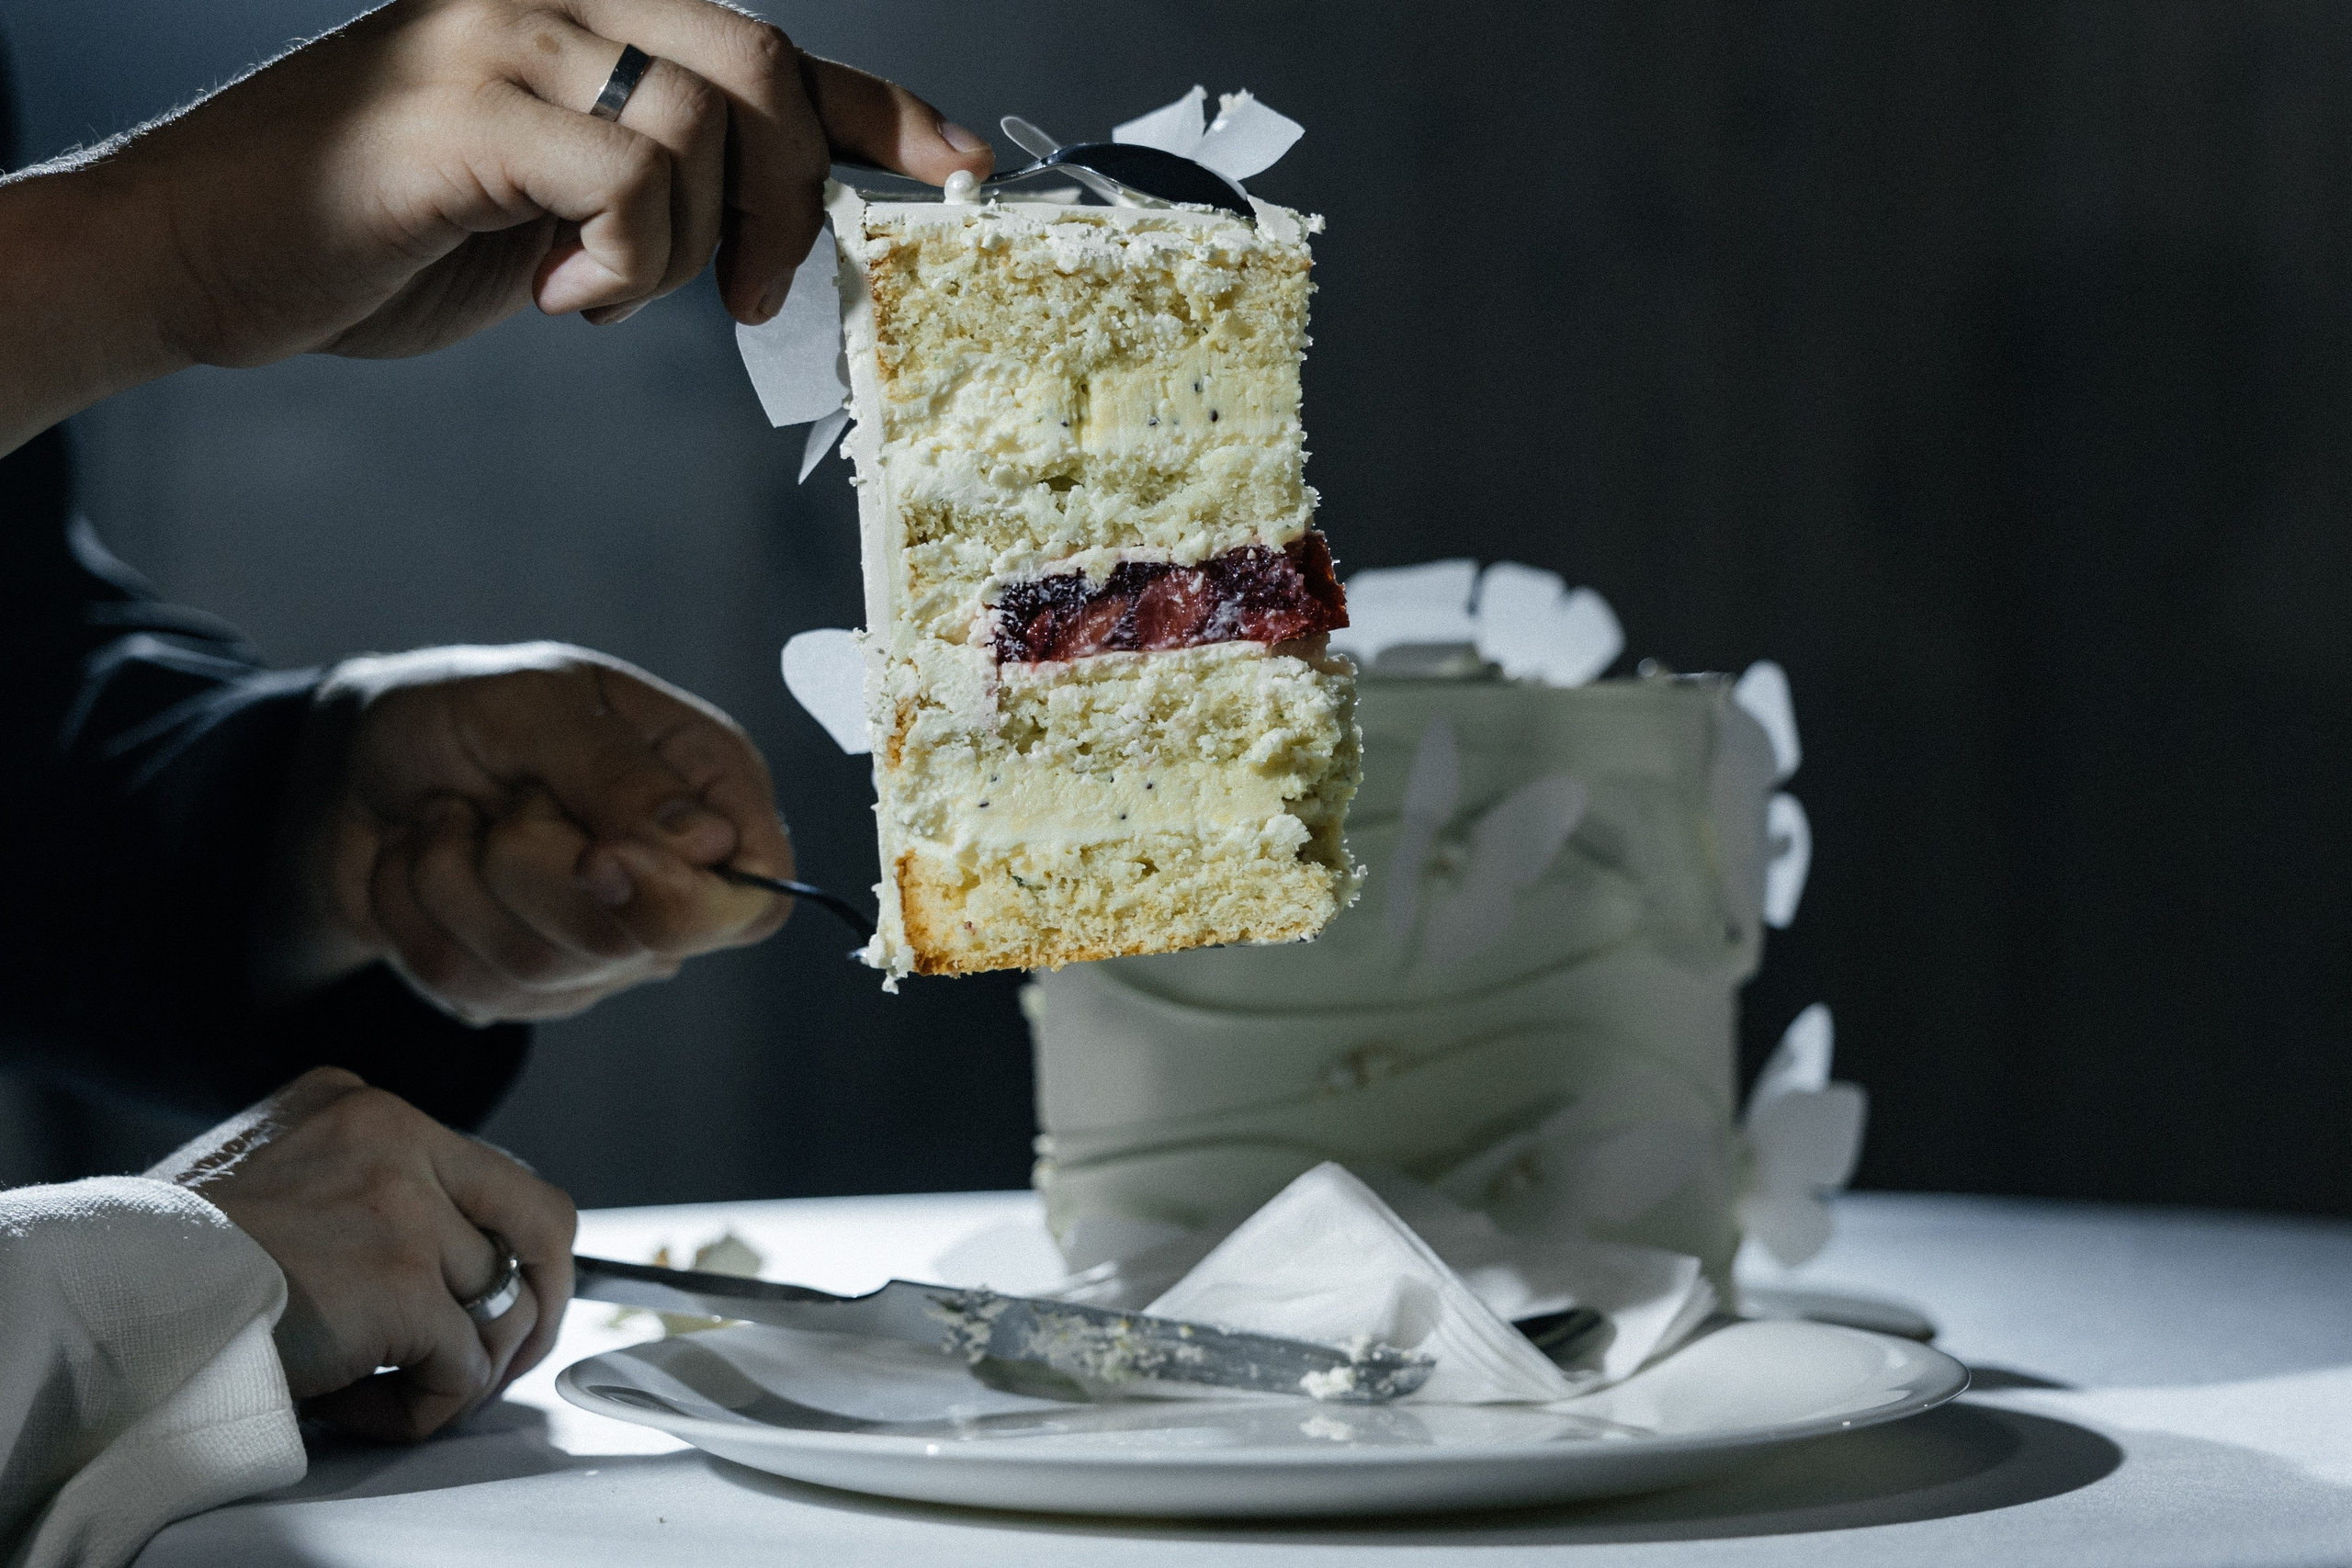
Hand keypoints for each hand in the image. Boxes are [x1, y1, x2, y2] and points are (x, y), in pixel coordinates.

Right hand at [0, 0, 991, 447]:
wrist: (211, 250)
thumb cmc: (387, 228)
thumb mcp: (561, 201)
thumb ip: (665, 182)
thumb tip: (785, 220)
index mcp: (589, 7)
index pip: (774, 46)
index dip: (883, 110)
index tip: (963, 171)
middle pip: (762, 67)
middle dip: (789, 200)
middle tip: (757, 295)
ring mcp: (506, 31)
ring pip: (700, 127)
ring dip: (680, 249)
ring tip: (594, 287)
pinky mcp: (466, 104)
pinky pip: (626, 177)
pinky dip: (620, 265)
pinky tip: (555, 290)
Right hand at [152, 1066, 578, 1440]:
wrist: (107, 1294)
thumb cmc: (167, 1257)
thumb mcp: (269, 1174)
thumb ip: (355, 1190)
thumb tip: (445, 1256)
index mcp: (361, 1105)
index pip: (490, 1173)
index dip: (509, 1247)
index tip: (501, 1296)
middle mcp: (395, 1135)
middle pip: (542, 1218)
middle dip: (542, 1299)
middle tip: (506, 1356)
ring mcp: (403, 1207)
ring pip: (502, 1305)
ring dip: (459, 1366)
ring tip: (385, 1386)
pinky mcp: (399, 1284)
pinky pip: (463, 1368)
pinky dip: (425, 1406)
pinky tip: (359, 1407)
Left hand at [260, 641, 793, 1022]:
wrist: (355, 762)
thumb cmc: (461, 710)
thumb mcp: (534, 705)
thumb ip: (617, 772)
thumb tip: (708, 845)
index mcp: (707, 790)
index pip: (754, 898)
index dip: (682, 901)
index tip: (597, 857)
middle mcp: (670, 876)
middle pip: (638, 944)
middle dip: (531, 869)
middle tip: (499, 798)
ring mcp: (602, 942)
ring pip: (543, 971)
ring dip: (455, 882)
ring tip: (443, 818)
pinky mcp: (528, 985)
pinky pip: (474, 992)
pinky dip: (416, 916)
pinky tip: (419, 864)